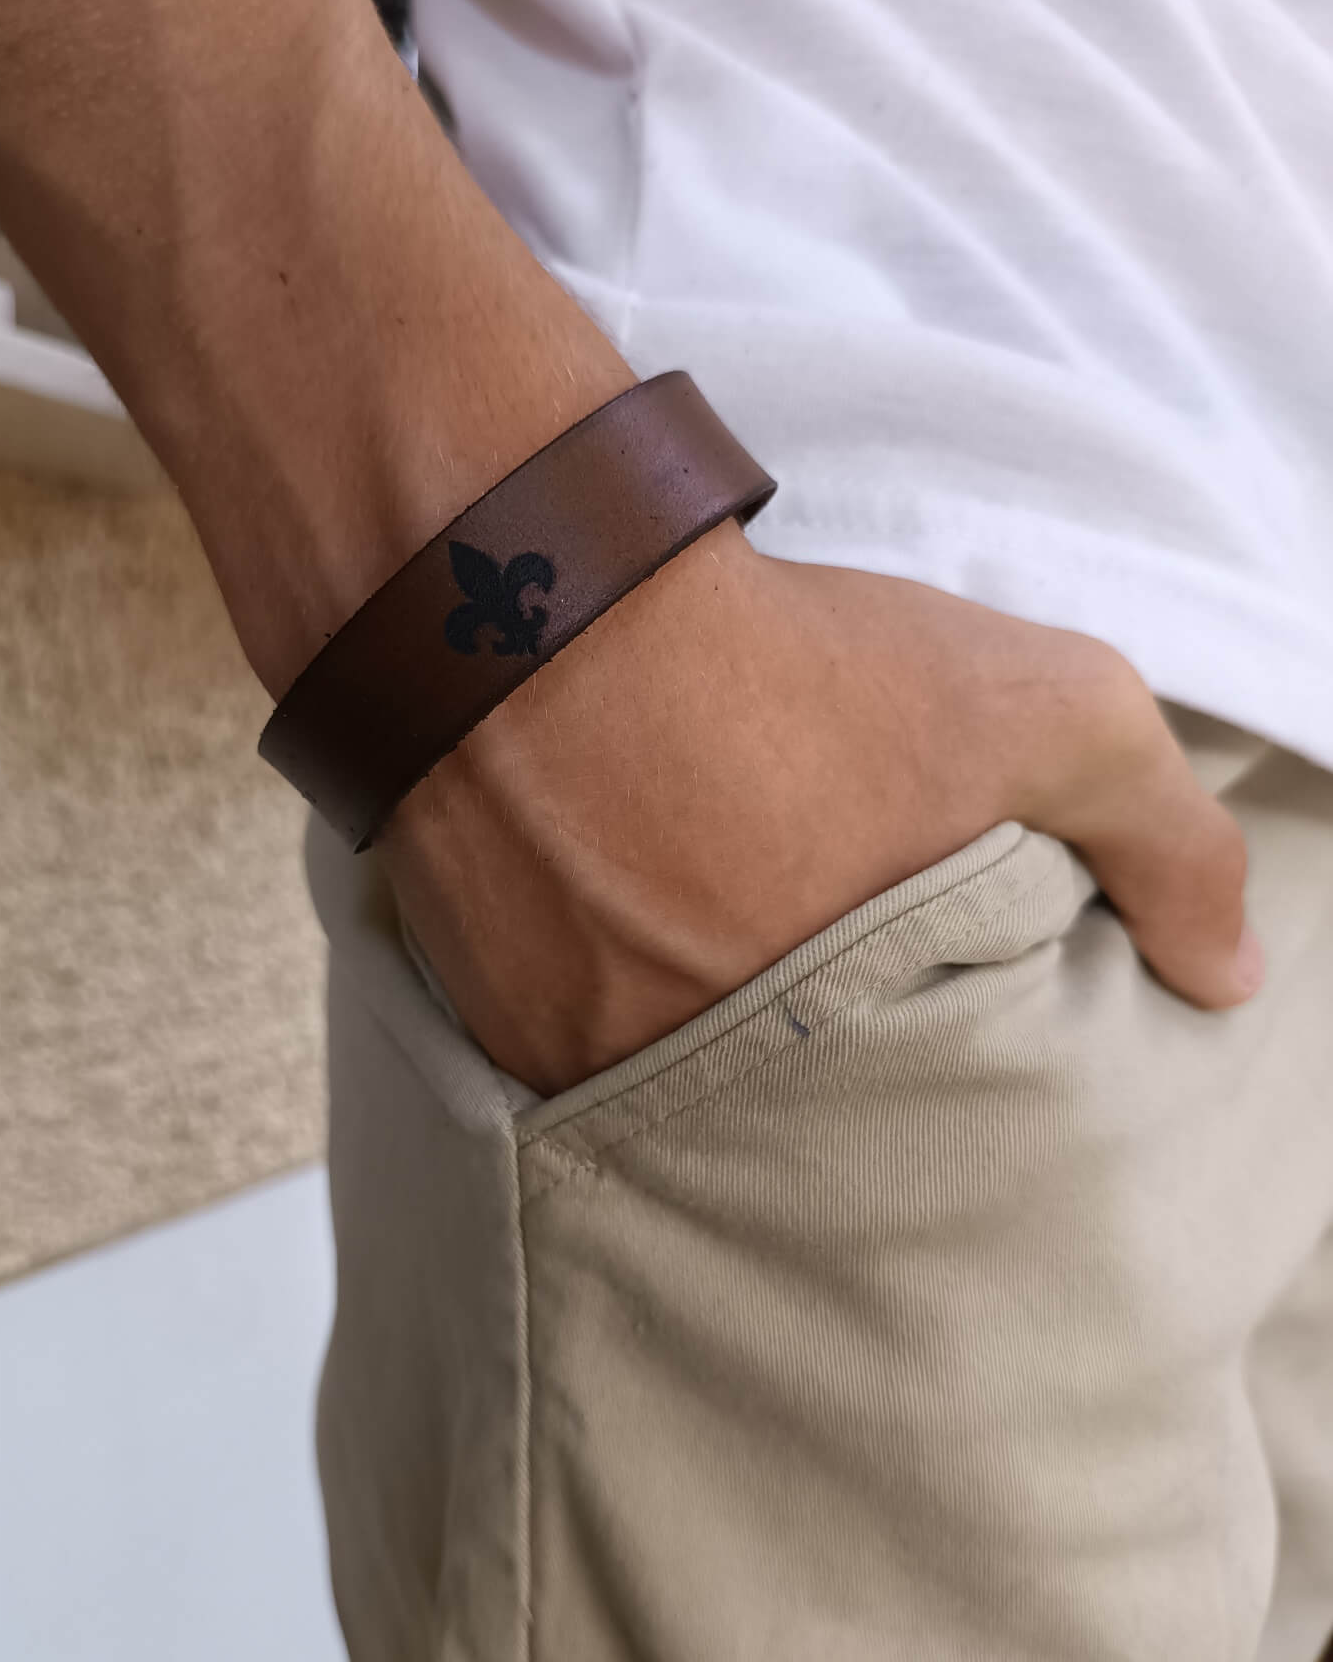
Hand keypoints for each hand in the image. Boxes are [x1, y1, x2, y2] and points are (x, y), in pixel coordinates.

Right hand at [376, 518, 1261, 1097]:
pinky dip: (610, 991)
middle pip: (797, 1109)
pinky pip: (573, 1044)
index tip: (930, 976)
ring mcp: (584, 1074)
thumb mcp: (1049, 710)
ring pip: (677, 1083)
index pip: (932, 1119)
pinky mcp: (492, 1026)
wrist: (534, 605)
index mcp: (850, 1055)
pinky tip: (617, 895)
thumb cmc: (799, 664)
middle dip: (825, 1043)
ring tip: (709, 904)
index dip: (943, 1045)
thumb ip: (1165, 842)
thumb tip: (1231, 979)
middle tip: (807, 932)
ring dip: (706, 1021)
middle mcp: (709, 1099)